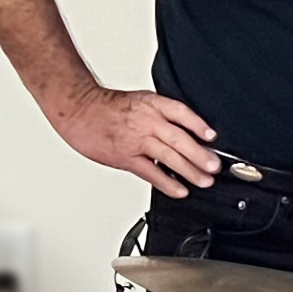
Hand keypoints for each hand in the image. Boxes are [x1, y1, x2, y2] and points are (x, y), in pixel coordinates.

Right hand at [56, 85, 217, 198]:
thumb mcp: (141, 100)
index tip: (212, 136)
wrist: (78, 110)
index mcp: (152, 104)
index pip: (180, 113)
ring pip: (168, 157)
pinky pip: (150, 172)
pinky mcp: (125, 157)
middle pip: (178, 139)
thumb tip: (191, 131)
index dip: (197, 124)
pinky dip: (167, 183)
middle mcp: (146, 121)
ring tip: (204, 181)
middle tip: (214, 166)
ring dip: (189, 171)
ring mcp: (136, 140)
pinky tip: (180, 190)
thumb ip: (163, 114)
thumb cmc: (109, 107)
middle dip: (200, 155)